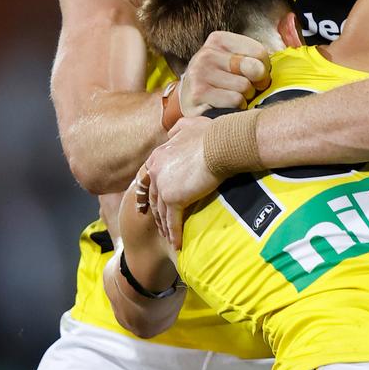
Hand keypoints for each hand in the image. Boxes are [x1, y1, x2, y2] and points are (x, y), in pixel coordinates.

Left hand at [144, 117, 220, 248]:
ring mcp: (163, 186)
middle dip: (155, 212)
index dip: (147, 192)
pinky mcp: (174, 199)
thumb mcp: (188, 125)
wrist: (221, 144)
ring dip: (164, 226)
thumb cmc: (211, 134)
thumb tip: (171, 132)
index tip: (147, 203)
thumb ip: (177, 129)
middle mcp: (155, 171)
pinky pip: (172, 220)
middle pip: (152, 197)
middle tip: (158, 225)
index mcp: (157, 156)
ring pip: (160, 212)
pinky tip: (177, 244)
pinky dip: (174, 233)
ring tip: (168, 237)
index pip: (148, 178)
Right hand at [179, 31, 270, 114]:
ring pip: (245, 88)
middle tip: (250, 88)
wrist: (188, 99)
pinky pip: (234, 101)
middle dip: (258, 83)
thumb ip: (254, 58)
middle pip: (254, 68)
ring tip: (232, 97)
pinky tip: (224, 106)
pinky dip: (236, 108)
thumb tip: (275, 64)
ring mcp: (200, 73)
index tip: (255, 75)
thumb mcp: (233, 60)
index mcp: (218, 40)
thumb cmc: (219, 80)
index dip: (264, 68)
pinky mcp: (198, 94)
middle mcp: (207, 54)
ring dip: (245, 98)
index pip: (259, 52)